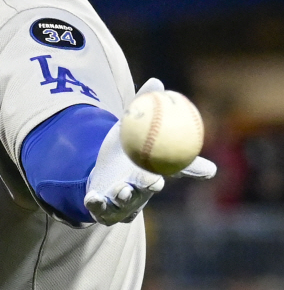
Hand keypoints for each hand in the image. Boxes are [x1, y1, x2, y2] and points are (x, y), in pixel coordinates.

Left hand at [84, 78, 216, 225]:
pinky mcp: (102, 209)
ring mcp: (121, 203)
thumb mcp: (130, 126)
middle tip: (154, 179)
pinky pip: (99, 209)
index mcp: (152, 172)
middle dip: (151, 186)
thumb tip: (157, 80)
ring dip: (125, 196)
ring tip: (123, 188)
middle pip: (147, 190)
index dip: (181, 172)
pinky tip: (92, 197)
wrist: (100, 170)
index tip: (197, 167)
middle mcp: (140, 191)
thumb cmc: (125, 150)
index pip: (170, 169)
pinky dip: (96, 204)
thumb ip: (144, 108)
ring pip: (125, 203)